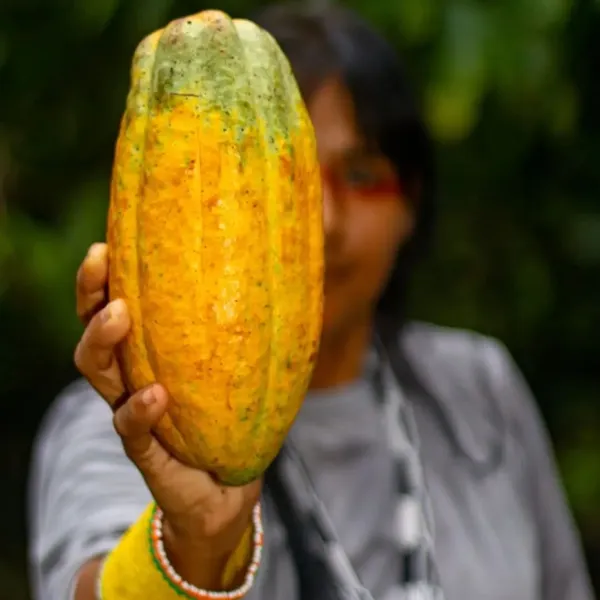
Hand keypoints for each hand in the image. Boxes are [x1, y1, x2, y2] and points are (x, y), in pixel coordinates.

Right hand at [73, 242, 261, 588]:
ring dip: (103, 340)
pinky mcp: (145, 452)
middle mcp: (131, 379)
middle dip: (91, 292)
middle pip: (94, 330)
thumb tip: (294, 265)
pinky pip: (131, 429)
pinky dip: (140, 410)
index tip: (108, 240)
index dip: (104, 276)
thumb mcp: (244, 367)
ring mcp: (133, 414)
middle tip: (102, 258)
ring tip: (120, 313)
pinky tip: (158, 394)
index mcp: (150, 354)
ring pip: (99, 373)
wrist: (228, 488)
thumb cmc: (233, 419)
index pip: (116, 307)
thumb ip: (255, 327)